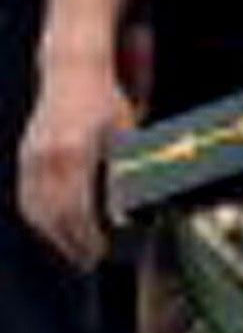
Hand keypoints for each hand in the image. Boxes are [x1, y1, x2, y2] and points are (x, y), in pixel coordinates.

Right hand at [17, 46, 133, 267]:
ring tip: (75, 250)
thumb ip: (123, 174)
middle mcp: (47, 157)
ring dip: (54, 234)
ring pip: (36, 209)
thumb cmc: (106, 102)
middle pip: (53, 216)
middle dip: (71, 242)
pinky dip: (40, 216)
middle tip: (91, 260)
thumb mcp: (125, 136)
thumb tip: (125, 212)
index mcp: (74, 154)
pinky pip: (27, 195)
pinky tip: (55, 227)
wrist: (73, 71)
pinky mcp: (26, 156)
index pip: (75, 210)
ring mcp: (32, 156)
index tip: (101, 252)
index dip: (86, 237)